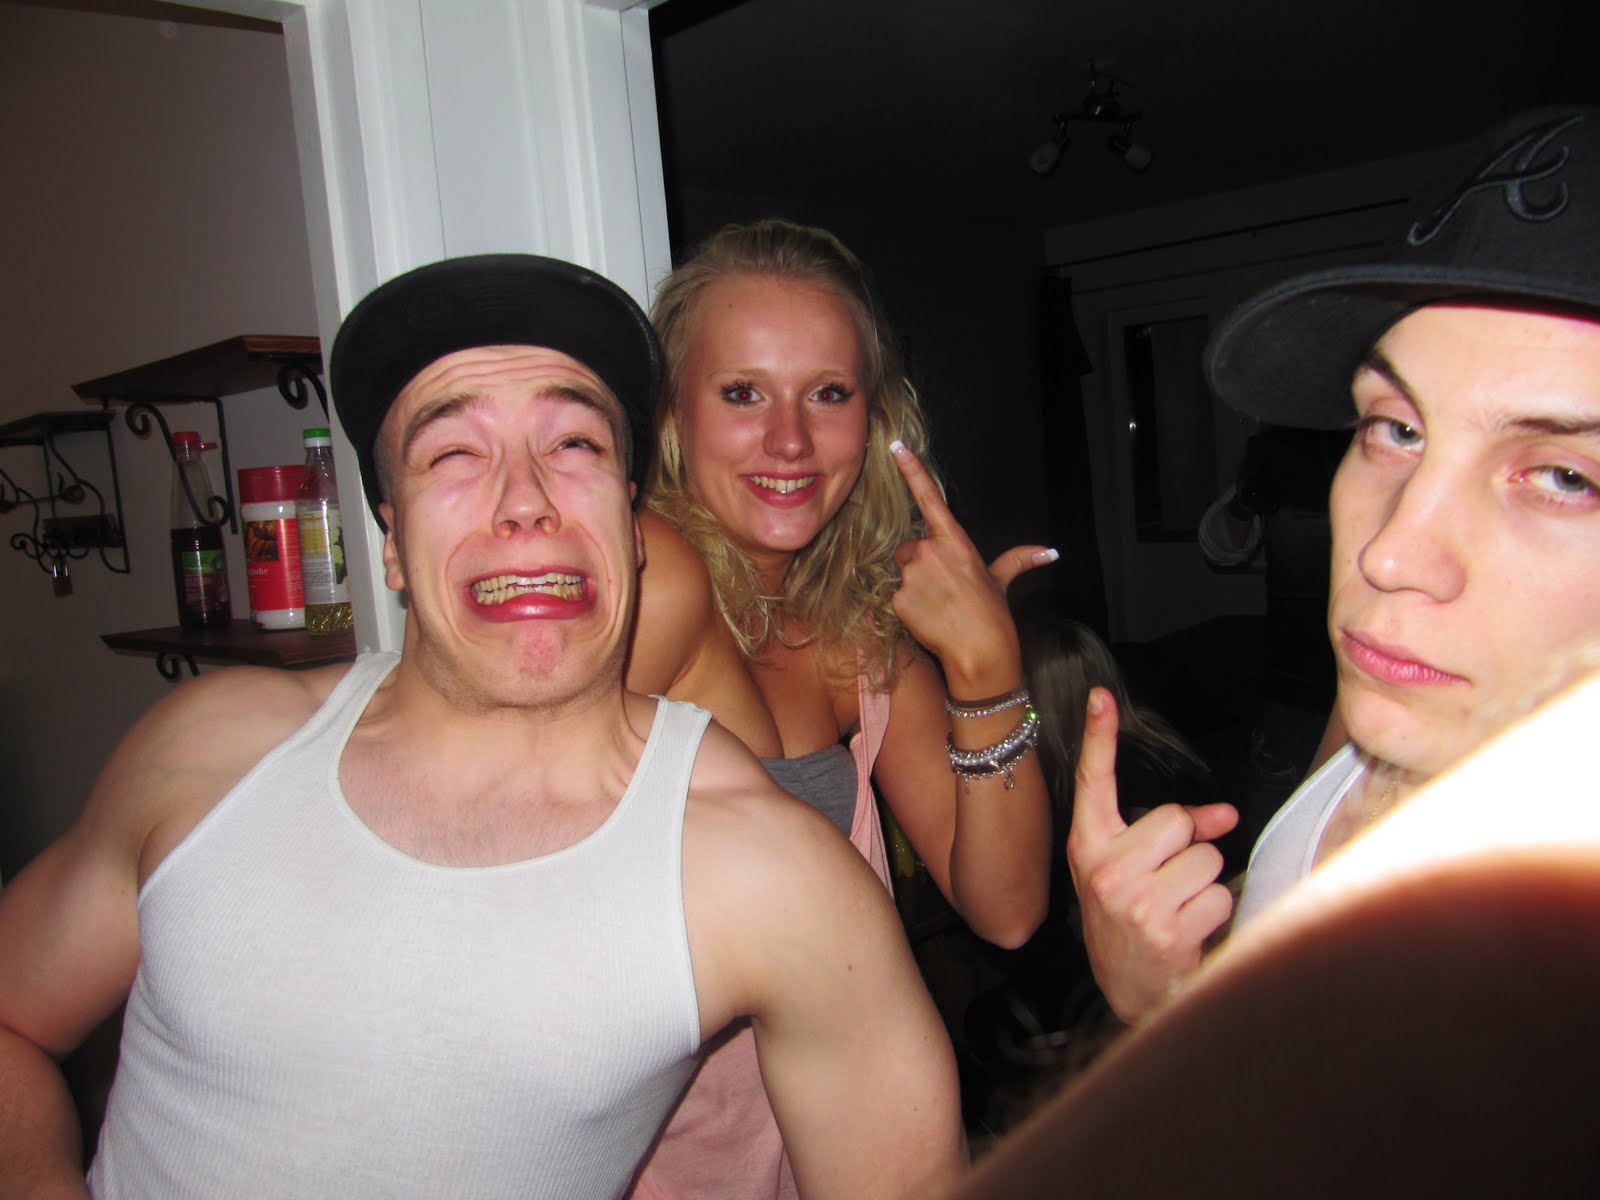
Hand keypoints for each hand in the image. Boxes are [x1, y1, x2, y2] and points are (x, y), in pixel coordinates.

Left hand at [888, 440, 1055, 684]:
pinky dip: (907, 607)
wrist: (980, 653)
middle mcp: (930, 552)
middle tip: (943, 589)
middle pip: (910, 548)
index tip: (895, 446)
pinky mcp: (898, 598)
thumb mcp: (1002, 581)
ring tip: (939, 606)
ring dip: (913, 585)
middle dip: (919, 564)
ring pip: (902, 573)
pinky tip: (929, 618)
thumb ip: (1019, 559)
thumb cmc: (993, 616)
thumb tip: (1050, 552)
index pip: (929, 498)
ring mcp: (912, 575)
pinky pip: (895, 597)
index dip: (911, 469)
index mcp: (955, 541)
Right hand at [1066, 687, 1237, 1023]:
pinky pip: (1218, 895)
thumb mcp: (1131, 872)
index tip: (1100, 697)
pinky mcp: (1165, 930)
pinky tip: (1189, 931)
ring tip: (1178, 910)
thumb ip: (1169, 836)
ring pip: (1204, 859)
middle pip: (1174, 819)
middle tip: (1167, 880)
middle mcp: (1105, 870)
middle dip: (1186, 846)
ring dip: (1203, 884)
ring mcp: (1133, 901)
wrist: (1130, 992)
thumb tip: (1224, 815)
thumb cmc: (1131, 922)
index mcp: (1089, 847)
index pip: (1095, 783)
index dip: (1099, 737)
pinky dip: (1214, 913)